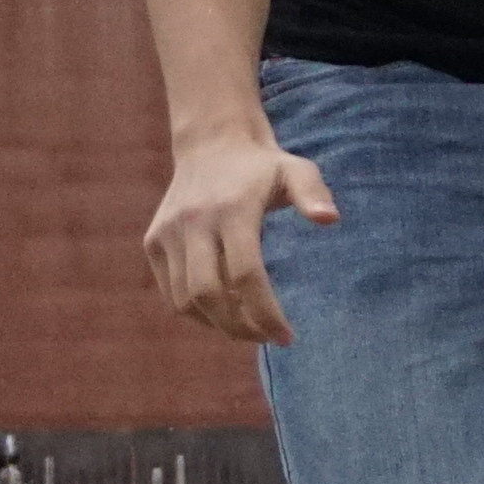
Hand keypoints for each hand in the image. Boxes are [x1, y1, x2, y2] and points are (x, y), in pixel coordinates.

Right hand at [143, 134, 334, 345]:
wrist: (212, 144)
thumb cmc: (263, 167)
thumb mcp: (296, 170)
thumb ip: (314, 192)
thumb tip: (330, 219)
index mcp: (231, 210)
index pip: (245, 275)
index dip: (265, 313)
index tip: (286, 336)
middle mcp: (193, 222)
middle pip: (209, 294)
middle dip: (239, 327)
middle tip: (266, 339)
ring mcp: (168, 233)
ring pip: (184, 299)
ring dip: (216, 325)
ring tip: (247, 330)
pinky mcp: (153, 241)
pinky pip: (170, 292)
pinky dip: (194, 312)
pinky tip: (222, 315)